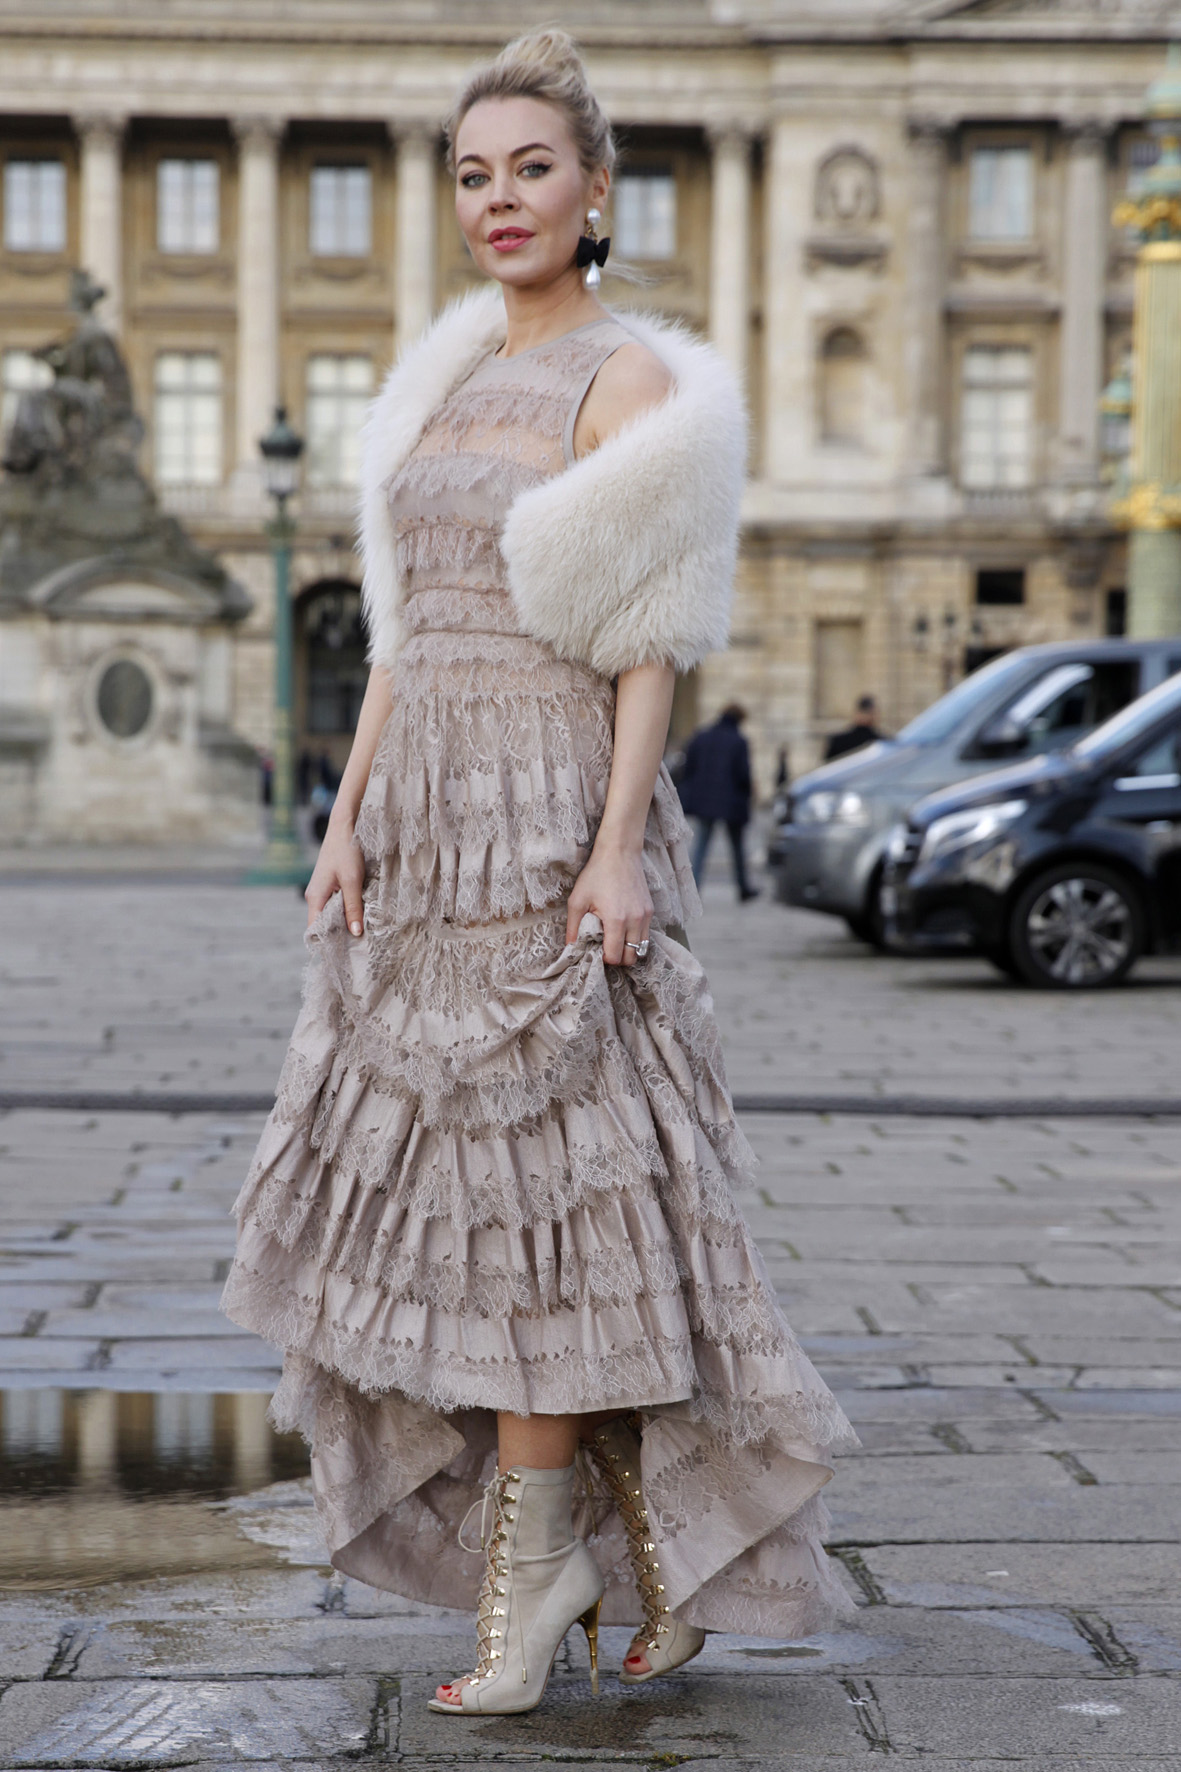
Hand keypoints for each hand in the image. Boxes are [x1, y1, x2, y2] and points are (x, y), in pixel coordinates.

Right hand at [305, 815, 365, 935]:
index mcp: (315, 898)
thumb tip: (355, 933)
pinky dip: (346, 911)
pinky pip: (336, 905)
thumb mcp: (353, 881)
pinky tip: (360, 915)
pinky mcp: (331, 885)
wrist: (344, 826)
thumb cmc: (346, 851)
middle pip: (323, 924)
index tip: (343, 954)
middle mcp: (315, 896)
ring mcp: (322, 891)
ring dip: (344, 923)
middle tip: (357, 947)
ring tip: (361, 934)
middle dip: (338, 935)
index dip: (326, 943)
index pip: (314, 930)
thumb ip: (353, 907)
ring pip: (331, 914)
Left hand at [565, 843, 651, 966]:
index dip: (604, 958)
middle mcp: (635, 921)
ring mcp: (645, 916)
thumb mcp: (577, 900)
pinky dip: (635, 938)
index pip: (615, 957)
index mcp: (616, 920)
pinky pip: (645, 935)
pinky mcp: (650, 910)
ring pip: (642, 949)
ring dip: (628, 949)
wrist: (619, 852)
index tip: (596, 949)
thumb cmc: (596, 874)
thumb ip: (573, 928)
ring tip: (614, 938)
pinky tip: (622, 928)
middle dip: (618, 958)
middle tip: (605, 947)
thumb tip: (570, 948)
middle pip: (631, 958)